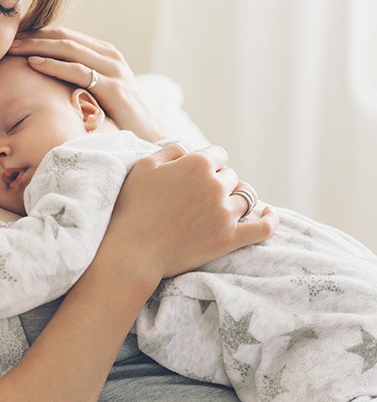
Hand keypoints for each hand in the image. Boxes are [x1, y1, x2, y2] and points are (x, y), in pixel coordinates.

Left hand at [9, 26, 168, 141]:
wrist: (152, 137)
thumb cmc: (120, 119)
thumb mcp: (98, 93)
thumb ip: (79, 81)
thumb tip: (47, 81)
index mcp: (104, 54)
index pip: (65, 36)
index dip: (38, 34)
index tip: (13, 38)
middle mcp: (109, 56)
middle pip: (64, 37)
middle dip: (33, 36)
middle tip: (6, 39)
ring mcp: (113, 70)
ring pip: (69, 48)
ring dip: (37, 46)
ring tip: (13, 47)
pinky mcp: (113, 88)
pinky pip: (78, 70)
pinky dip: (54, 65)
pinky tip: (33, 63)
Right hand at [113, 143, 277, 279]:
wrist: (133, 250)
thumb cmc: (133, 206)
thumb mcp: (144, 166)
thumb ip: (171, 150)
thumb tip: (188, 151)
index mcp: (197, 164)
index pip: (218, 154)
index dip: (207, 163)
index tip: (194, 175)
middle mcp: (216, 186)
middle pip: (231, 176)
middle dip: (218, 182)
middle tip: (198, 196)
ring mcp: (225, 213)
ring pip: (246, 197)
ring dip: (235, 198)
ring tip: (223, 206)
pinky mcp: (230, 239)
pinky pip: (263, 227)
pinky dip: (269, 219)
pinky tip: (268, 214)